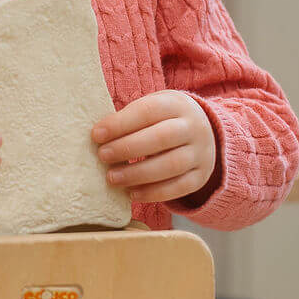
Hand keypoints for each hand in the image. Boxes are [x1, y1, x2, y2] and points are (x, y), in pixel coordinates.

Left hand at [92, 90, 216, 203]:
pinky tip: (131, 193)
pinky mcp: (201, 176)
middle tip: (103, 156)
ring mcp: (201, 153)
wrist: (202, 130)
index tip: (96, 135)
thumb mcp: (151, 108)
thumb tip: (97, 137)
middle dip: (128, 148)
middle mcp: (193, 128)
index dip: (121, 123)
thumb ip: (129, 119)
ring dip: (138, 174)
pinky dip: (153, 193)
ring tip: (112, 178)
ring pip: (171, 165)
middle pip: (162, 138)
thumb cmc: (162, 119)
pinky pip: (179, 187)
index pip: (148, 111)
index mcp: (177, 104)